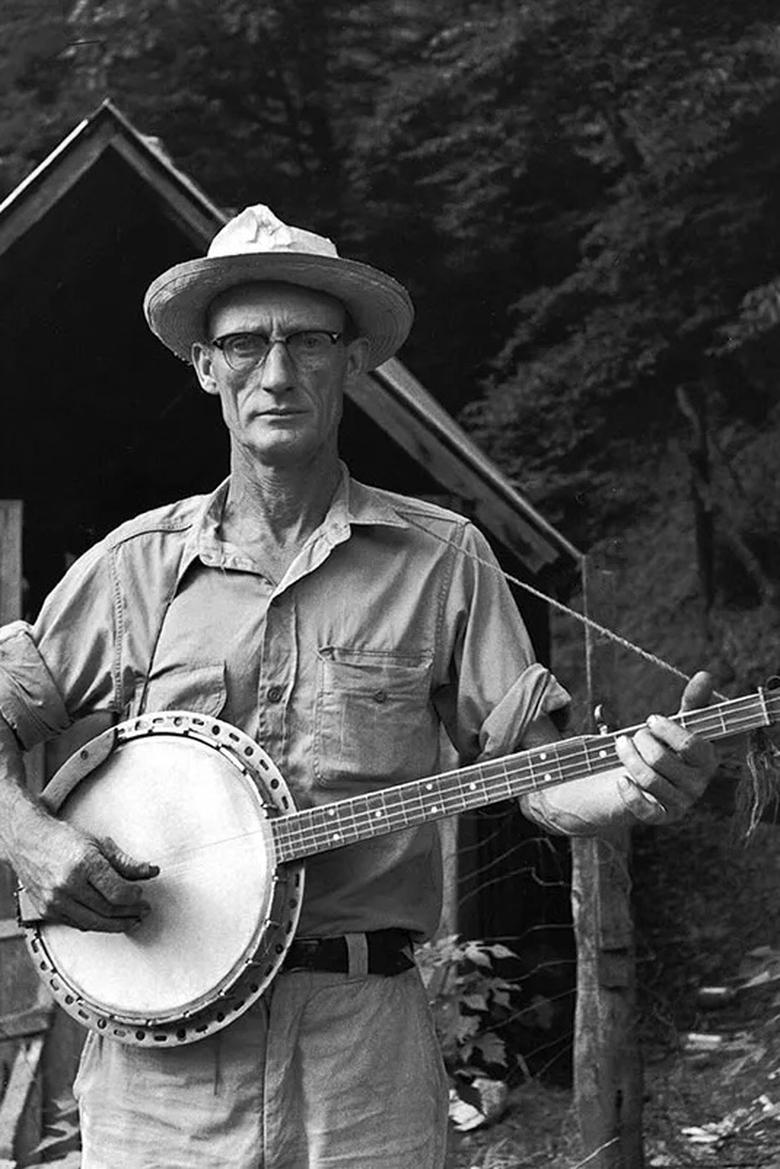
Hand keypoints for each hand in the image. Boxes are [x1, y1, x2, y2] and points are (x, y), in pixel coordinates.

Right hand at [16, 815, 158, 932]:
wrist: (28, 842)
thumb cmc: (64, 840)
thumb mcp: (99, 844)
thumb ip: (126, 862)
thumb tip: (151, 872)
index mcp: (83, 863)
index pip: (117, 892)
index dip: (134, 897)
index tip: (141, 894)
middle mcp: (67, 884)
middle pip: (107, 910)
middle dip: (130, 912)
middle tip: (143, 910)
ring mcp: (55, 900)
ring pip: (93, 923)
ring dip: (117, 925)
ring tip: (132, 920)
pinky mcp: (47, 911)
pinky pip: (78, 925)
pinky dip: (96, 924)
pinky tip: (109, 920)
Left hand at [614, 671, 717, 824]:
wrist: (635, 778)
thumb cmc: (660, 746)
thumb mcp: (673, 724)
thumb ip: (692, 702)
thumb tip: (706, 675)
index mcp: (707, 758)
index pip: (693, 745)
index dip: (669, 731)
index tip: (651, 720)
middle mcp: (698, 783)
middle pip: (662, 759)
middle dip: (641, 742)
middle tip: (633, 735)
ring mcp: (680, 802)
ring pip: (648, 777)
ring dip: (627, 757)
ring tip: (620, 746)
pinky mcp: (660, 816)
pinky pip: (644, 807)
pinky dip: (629, 792)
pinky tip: (620, 779)